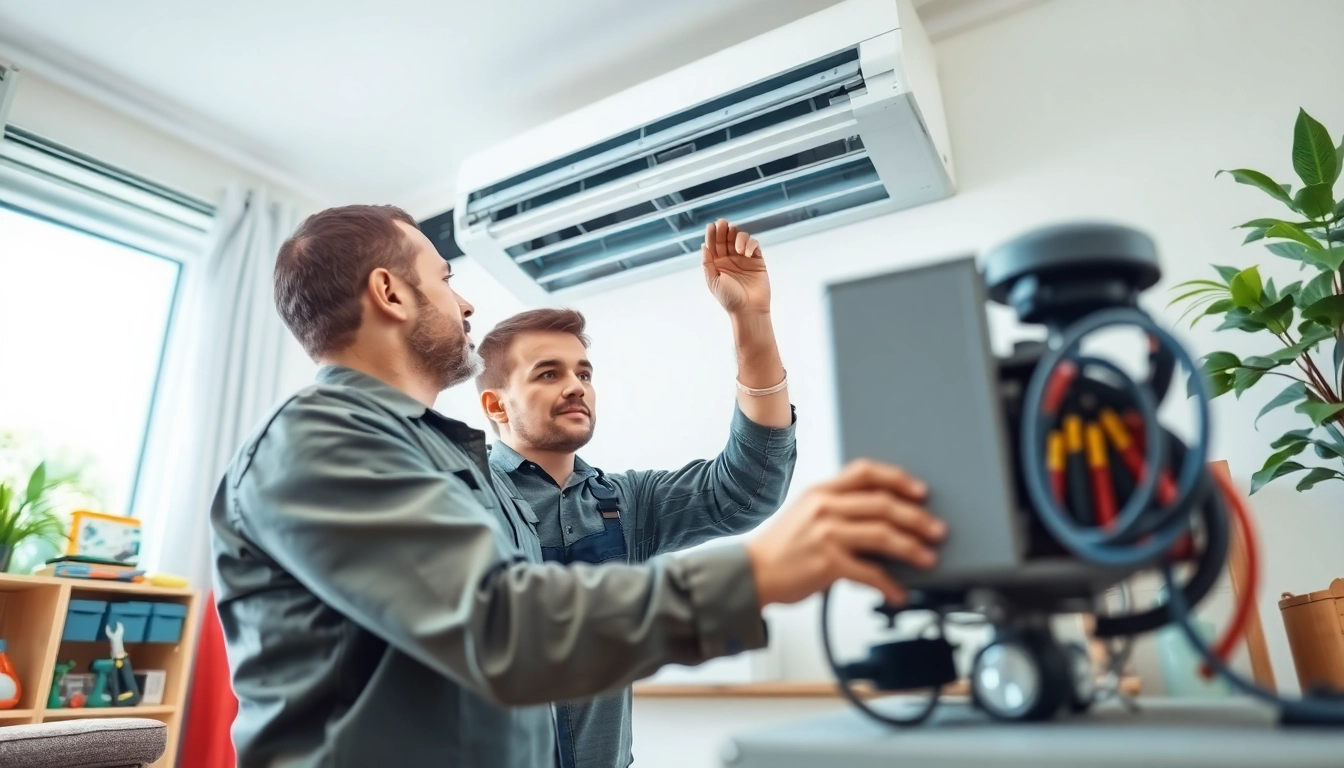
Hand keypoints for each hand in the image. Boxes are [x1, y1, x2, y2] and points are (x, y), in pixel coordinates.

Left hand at [702, 219, 768, 314]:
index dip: (712, 234)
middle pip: (726, 238)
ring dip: (737, 237)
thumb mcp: (713, 281)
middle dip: (724, 229)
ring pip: (740, 238)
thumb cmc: (729, 298)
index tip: (711, 226)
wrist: (749, 309)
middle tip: (723, 224)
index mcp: (717, 263)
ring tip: (737, 247)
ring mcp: (744, 258)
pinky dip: (750, 244)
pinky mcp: (757, 260)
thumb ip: (708, 263)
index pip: (713, 244)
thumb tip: (704, 246)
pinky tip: (746, 253)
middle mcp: (730, 258)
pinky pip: (753, 245)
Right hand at [744, 460, 945, 607]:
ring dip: (912, 549)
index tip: (921, 491)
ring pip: (883, 535)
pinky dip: (890, 585)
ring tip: (928, 559)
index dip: (898, 479)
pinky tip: (898, 593)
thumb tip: (882, 521)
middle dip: (917, 518)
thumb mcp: (806, 515)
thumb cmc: (782, 549)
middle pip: (883, 504)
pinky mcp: (827, 563)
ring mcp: (826, 534)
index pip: (865, 472)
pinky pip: (870, 573)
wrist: (751, 574)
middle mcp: (824, 507)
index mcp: (821, 491)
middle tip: (937, 530)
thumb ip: (838, 510)